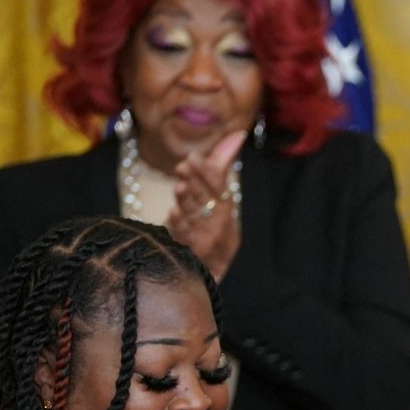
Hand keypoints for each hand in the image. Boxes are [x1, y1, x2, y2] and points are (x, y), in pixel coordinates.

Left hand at [163, 129, 245, 279]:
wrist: (202, 275)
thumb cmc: (208, 230)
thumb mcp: (215, 200)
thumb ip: (220, 167)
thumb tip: (237, 134)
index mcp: (227, 212)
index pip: (220, 189)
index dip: (208, 173)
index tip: (193, 157)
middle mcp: (222, 228)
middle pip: (209, 201)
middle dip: (197, 183)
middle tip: (183, 166)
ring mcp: (208, 244)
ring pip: (198, 219)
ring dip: (188, 202)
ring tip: (179, 186)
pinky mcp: (193, 257)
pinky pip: (187, 240)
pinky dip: (180, 225)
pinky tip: (173, 214)